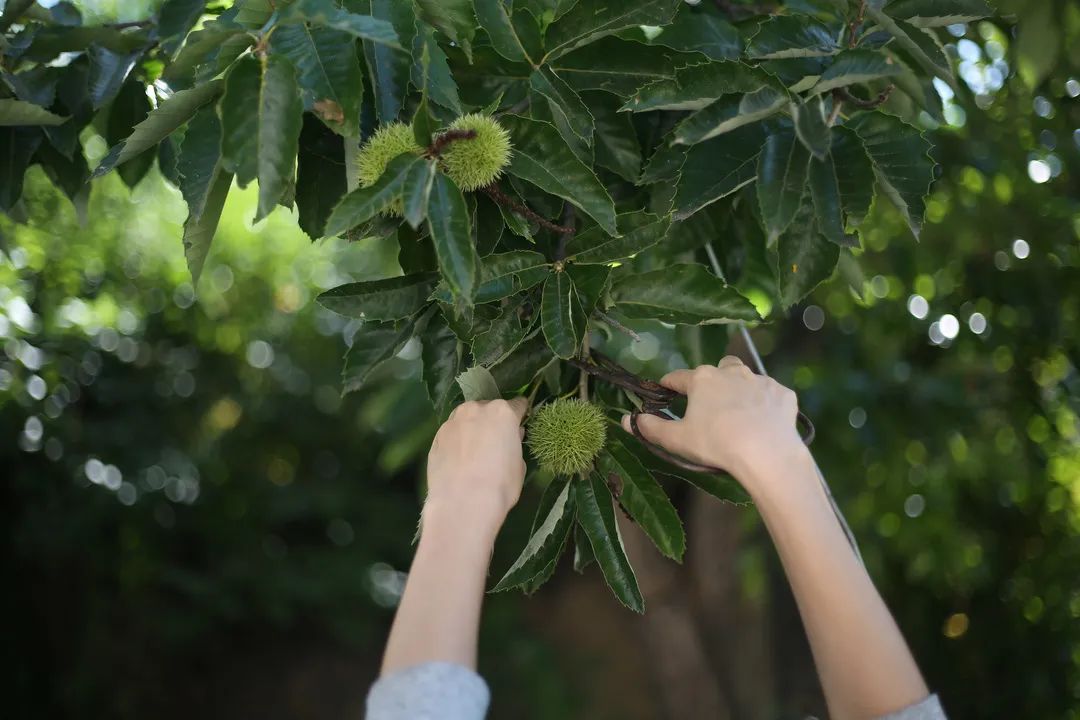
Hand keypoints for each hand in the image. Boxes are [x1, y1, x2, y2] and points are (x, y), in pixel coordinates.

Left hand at [425, 398, 528, 534]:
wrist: (462, 503)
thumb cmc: (500, 485)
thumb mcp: (518, 465)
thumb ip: (514, 445)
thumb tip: (511, 437)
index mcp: (502, 413)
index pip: (516, 405)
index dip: (519, 415)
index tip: (519, 424)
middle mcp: (475, 410)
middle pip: (487, 409)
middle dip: (492, 422)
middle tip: (494, 442)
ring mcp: (452, 422)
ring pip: (466, 419)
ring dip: (472, 428)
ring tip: (473, 451)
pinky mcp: (436, 438)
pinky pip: (452, 434)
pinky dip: (457, 442)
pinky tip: (458, 461)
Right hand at [621, 356, 806, 496]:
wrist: (767, 453)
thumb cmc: (716, 444)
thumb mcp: (677, 441)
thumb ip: (650, 429)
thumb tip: (628, 419)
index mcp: (701, 379)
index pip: (677, 378)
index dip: (668, 386)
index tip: (665, 394)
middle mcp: (731, 371)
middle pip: (716, 369)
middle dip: (710, 381)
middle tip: (709, 406)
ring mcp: (760, 380)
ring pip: (745, 377)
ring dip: (739, 388)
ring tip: (738, 413)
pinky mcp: (783, 393)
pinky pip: (770, 395)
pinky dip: (765, 404)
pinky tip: (764, 423)